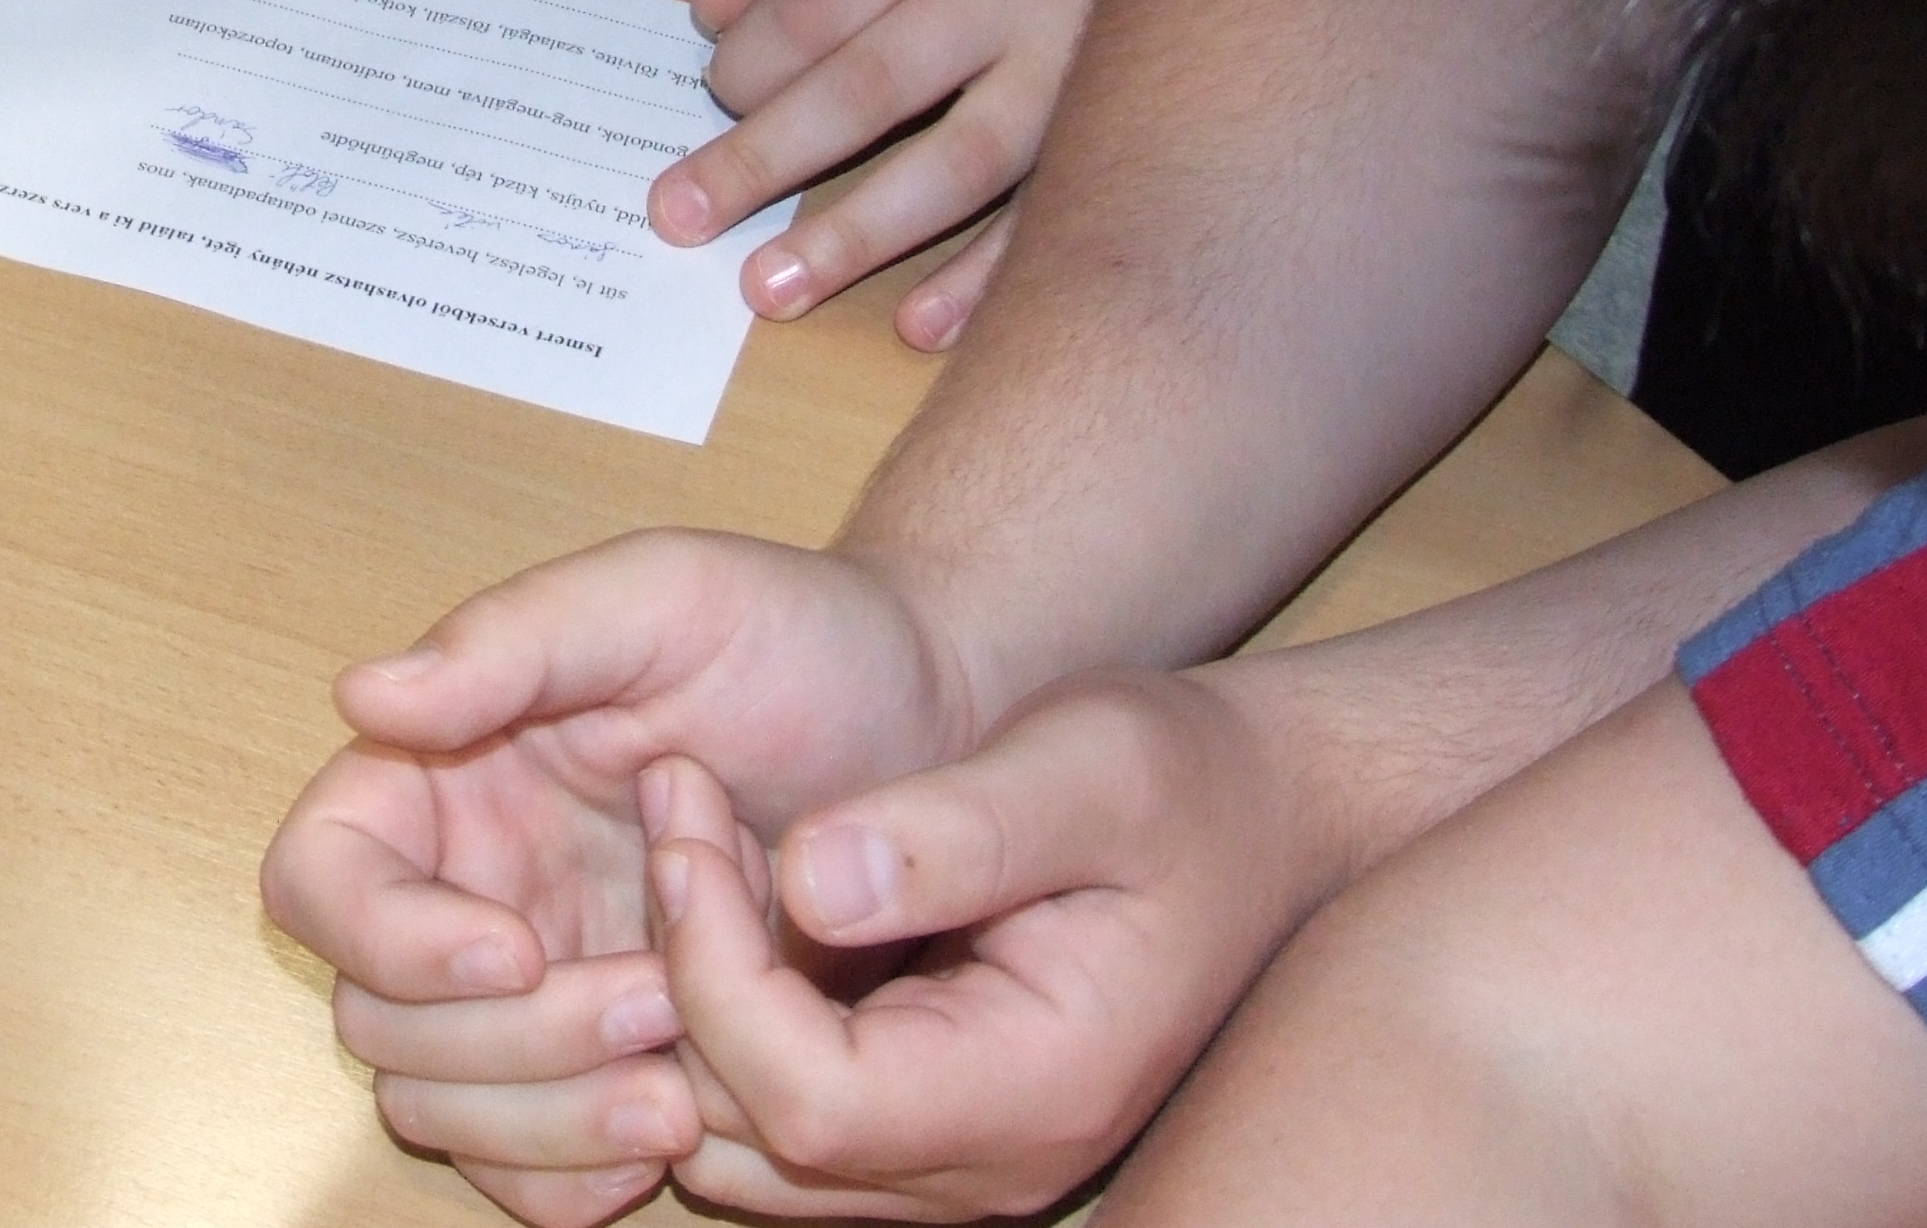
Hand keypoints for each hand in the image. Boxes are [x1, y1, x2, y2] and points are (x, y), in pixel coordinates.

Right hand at [260, 532, 974, 1227]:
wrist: (936, 729)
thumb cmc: (800, 641)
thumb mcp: (666, 598)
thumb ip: (511, 639)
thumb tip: (361, 694)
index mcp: (445, 769)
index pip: (320, 876)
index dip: (388, 936)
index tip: (516, 946)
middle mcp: (464, 881)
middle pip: (375, 1017)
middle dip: (508, 1040)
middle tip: (661, 1003)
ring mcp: (527, 982)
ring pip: (438, 1107)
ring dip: (545, 1120)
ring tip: (682, 1087)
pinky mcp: (595, 1059)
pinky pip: (521, 1164)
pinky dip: (571, 1176)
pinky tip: (674, 1130)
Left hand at [640, 665, 1329, 1221]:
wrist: (1253, 819)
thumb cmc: (1181, 781)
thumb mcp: (1088, 766)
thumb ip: (955, 832)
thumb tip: (808, 880)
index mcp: (1039, 1086)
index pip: (810, 1103)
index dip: (714, 977)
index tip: (688, 828)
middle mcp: (991, 1161)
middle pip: (755, 1139)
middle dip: (680, 979)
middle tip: (673, 807)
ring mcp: (956, 1160)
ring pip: (743, 1145)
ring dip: (688, 1001)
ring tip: (696, 838)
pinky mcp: (926, 1125)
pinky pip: (775, 1113)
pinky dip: (724, 1014)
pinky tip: (736, 886)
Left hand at [649, 0, 1163, 333]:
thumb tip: (708, 4)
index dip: (751, 59)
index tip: (710, 101)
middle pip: (869, 84)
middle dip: (762, 158)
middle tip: (679, 217)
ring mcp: (1088, 68)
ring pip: (957, 164)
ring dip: (857, 234)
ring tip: (770, 289)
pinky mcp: (1139, 138)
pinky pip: (1052, 219)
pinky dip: (985, 277)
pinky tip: (919, 327)